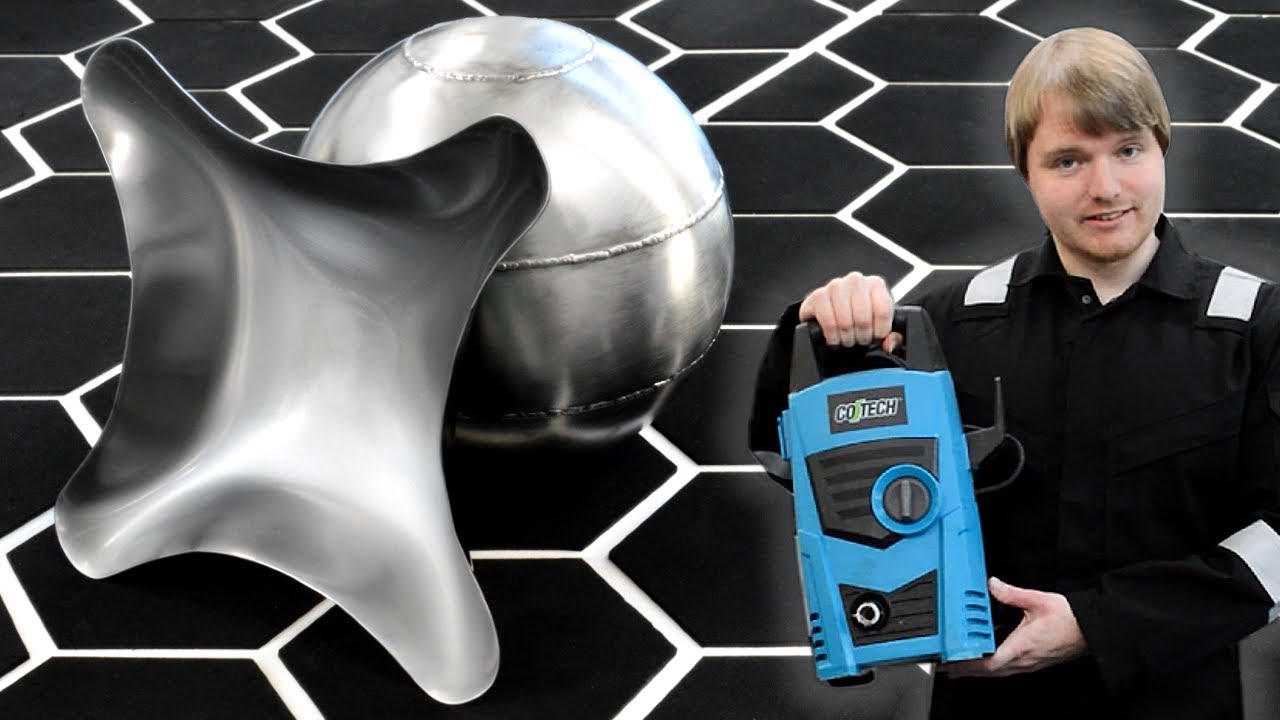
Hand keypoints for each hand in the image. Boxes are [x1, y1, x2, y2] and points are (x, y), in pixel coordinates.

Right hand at [797, 271, 898, 349]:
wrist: (833, 311)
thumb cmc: (859, 317)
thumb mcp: (881, 326)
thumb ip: (893, 336)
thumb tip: (889, 344)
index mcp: (876, 284)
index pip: (883, 310)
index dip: (880, 331)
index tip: (875, 337)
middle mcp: (856, 280)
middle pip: (863, 318)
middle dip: (862, 336)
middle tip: (860, 340)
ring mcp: (835, 286)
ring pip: (845, 321)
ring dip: (847, 337)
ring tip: (848, 339)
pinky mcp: (817, 296)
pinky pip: (827, 321)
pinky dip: (832, 335)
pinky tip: (834, 338)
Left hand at [941, 577, 1087, 677]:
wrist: (1093, 631)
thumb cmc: (1071, 619)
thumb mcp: (1038, 600)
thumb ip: (1011, 593)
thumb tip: (992, 585)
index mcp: (1022, 646)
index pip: (989, 662)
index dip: (968, 663)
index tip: (950, 659)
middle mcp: (1024, 660)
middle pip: (988, 672)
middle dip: (964, 669)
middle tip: (945, 665)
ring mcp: (1030, 664)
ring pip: (997, 673)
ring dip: (977, 670)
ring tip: (959, 666)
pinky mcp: (1035, 663)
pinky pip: (1007, 670)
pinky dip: (991, 668)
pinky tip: (986, 662)